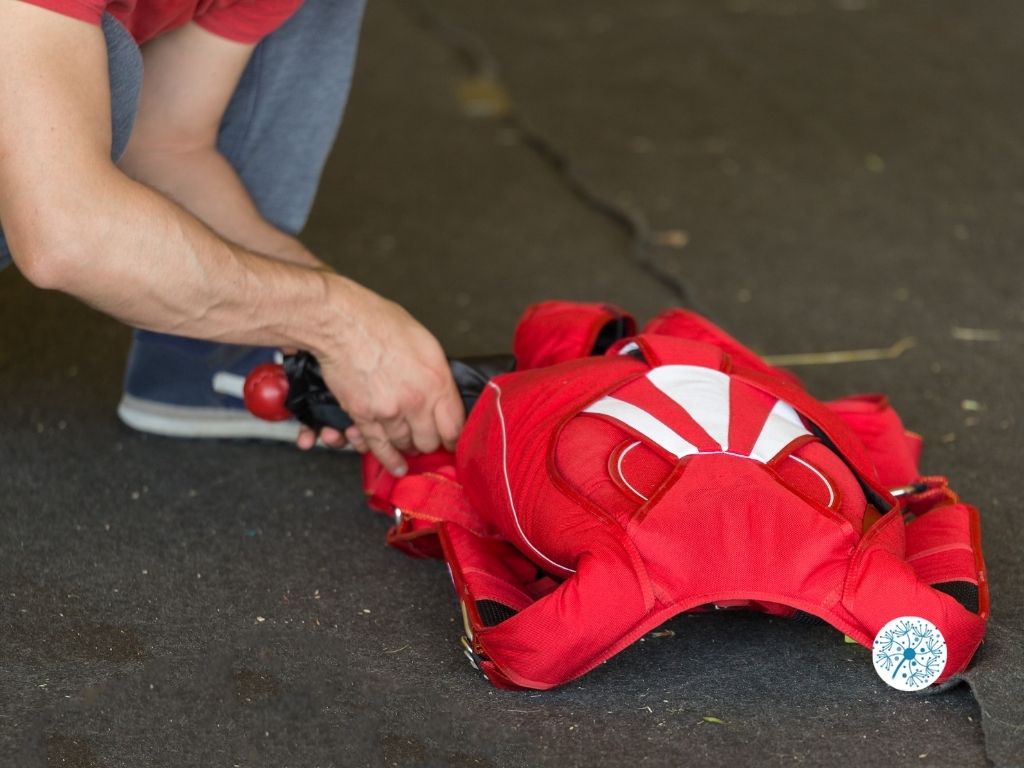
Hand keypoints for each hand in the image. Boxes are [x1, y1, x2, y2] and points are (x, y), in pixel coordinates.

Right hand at [297, 277, 464, 475]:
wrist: (341, 323)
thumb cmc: (379, 322)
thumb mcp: (425, 342)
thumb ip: (438, 373)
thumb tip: (444, 393)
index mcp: (437, 380)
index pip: (455, 426)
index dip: (455, 437)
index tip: (453, 439)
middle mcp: (417, 401)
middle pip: (431, 440)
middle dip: (431, 441)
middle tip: (429, 437)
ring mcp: (389, 411)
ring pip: (407, 444)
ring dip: (409, 445)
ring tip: (410, 441)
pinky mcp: (364, 417)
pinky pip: (380, 447)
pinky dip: (389, 460)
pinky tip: (398, 466)